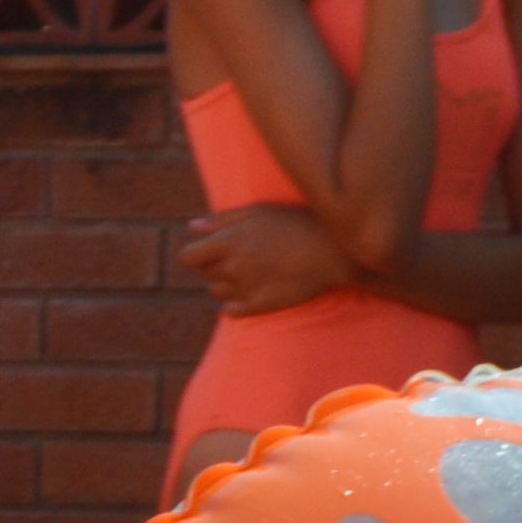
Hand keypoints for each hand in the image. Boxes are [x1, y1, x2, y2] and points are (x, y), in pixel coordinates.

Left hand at [177, 202, 349, 314]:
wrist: (334, 251)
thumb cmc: (296, 224)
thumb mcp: (259, 211)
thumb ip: (221, 220)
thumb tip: (191, 227)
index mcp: (227, 242)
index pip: (187, 257)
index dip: (197, 253)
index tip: (212, 250)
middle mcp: (231, 267)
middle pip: (205, 273)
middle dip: (217, 265)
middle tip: (245, 256)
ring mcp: (245, 289)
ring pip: (217, 292)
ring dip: (226, 284)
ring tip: (253, 272)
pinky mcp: (259, 306)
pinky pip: (230, 311)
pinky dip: (236, 304)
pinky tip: (254, 290)